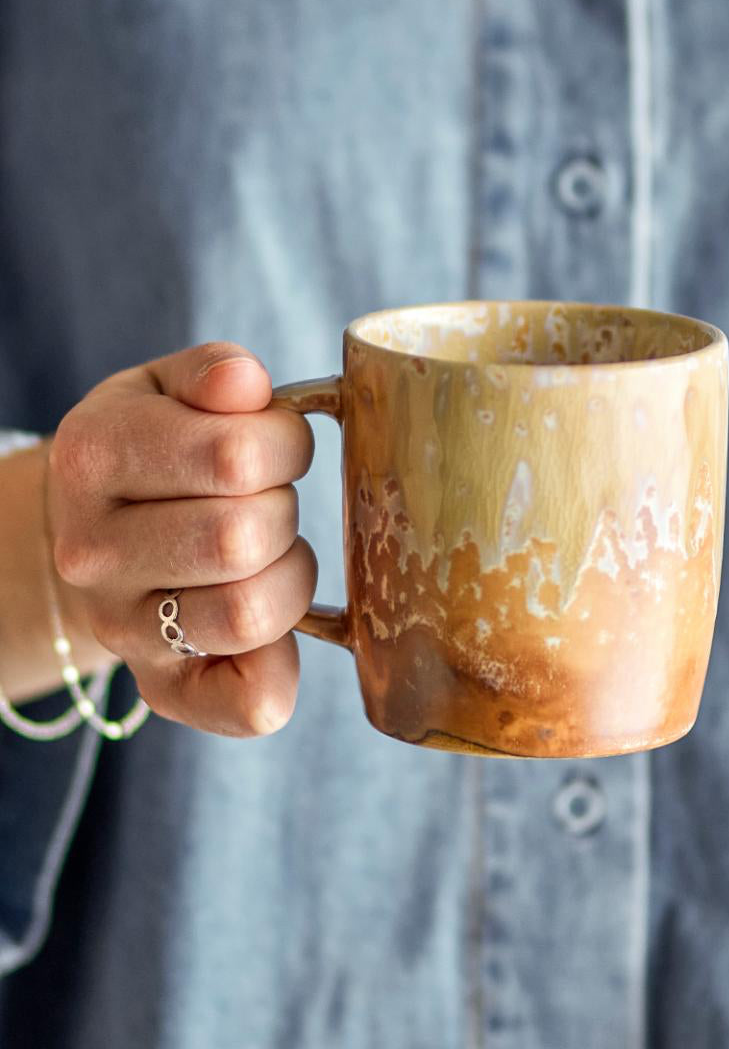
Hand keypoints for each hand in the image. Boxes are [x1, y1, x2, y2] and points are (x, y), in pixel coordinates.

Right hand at [47, 343, 316, 736]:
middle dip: (283, 509)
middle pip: (244, 537)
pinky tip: (271, 626)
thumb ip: (214, 373)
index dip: (285, 444)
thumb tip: (244, 382)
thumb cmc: (155, 451)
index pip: (234, 455)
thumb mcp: (169, 390)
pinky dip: (283, 665)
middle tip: (266, 502)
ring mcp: (123, 629)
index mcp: (94, 456)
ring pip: (253, 613)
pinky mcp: (162, 689)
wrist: (98, 532)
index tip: (275, 447)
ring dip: (290, 574)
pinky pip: (251, 702)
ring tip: (267, 554)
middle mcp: (93, 553)